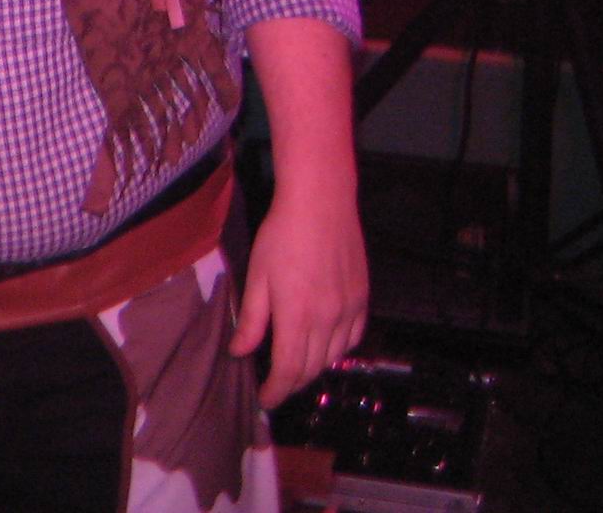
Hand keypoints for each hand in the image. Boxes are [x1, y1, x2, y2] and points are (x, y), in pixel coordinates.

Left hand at [228, 182, 366, 405]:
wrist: (321, 204)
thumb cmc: (281, 236)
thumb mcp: (257, 276)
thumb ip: (251, 320)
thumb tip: (240, 352)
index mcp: (297, 318)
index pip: (289, 371)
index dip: (276, 390)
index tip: (265, 399)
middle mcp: (328, 321)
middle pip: (312, 368)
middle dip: (292, 383)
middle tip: (276, 384)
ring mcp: (349, 311)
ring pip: (333, 357)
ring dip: (314, 368)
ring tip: (296, 367)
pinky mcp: (362, 299)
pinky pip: (353, 338)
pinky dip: (337, 350)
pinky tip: (325, 346)